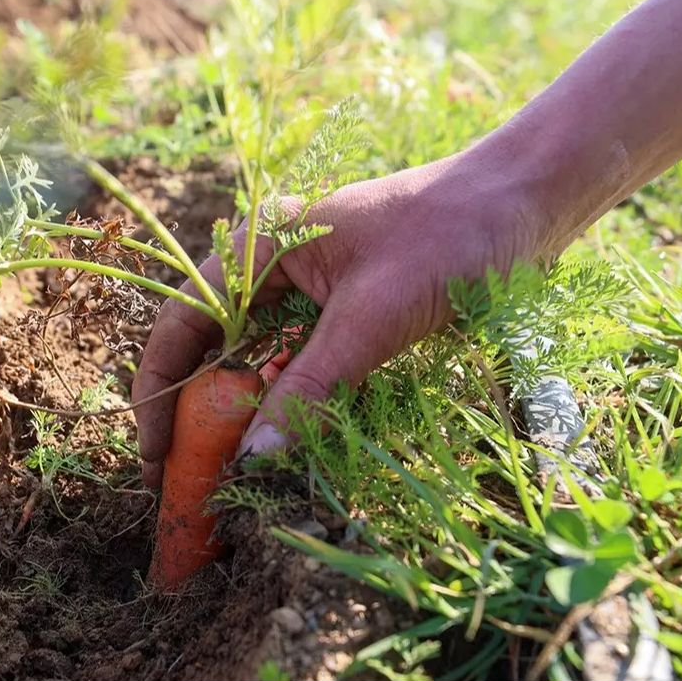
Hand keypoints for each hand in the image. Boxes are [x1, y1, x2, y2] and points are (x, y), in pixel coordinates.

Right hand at [133, 149, 550, 486]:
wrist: (528, 199)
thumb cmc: (449, 236)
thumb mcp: (373, 316)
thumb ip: (310, 387)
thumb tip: (252, 461)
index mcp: (260, 246)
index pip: (184, 322)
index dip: (159, 390)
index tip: (153, 453)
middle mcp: (273, 266)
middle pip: (215, 349)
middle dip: (198, 413)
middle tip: (189, 481)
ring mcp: (310, 289)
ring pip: (258, 361)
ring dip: (244, 415)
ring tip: (230, 474)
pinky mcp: (345, 310)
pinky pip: (301, 363)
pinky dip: (290, 403)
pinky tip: (287, 442)